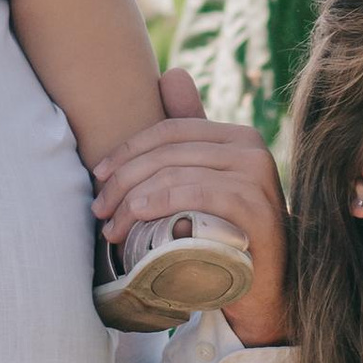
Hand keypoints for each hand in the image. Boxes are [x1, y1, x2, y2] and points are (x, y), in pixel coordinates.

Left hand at [90, 67, 290, 348]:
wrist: (264, 289)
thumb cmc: (227, 236)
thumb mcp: (204, 183)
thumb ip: (188, 137)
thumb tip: (171, 73)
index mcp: (237, 136)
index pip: (169, 130)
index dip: (127, 150)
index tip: (98, 177)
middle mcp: (252, 148)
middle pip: (168, 152)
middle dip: (123, 179)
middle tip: (98, 210)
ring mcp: (258, 177)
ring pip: (176, 172)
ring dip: (132, 199)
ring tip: (111, 226)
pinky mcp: (258, 209)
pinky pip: (198, 193)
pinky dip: (160, 202)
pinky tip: (137, 218)